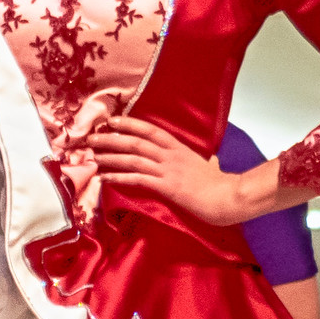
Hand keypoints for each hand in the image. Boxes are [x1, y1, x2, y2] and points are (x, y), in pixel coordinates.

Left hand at [87, 118, 254, 225]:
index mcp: (180, 148)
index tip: (111, 120)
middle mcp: (171, 156)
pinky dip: (118, 178)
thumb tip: (206, 159)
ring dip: (110, 157)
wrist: (229, 198)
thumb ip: (201, 159)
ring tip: (91, 157)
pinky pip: (137, 179)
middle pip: (136, 142)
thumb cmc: (221, 183)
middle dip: (111, 139)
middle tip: (90, 138)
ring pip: (133, 159)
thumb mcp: (209, 165)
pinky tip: (104, 178)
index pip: (151, 130)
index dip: (129, 124)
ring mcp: (168, 170)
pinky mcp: (166, 187)